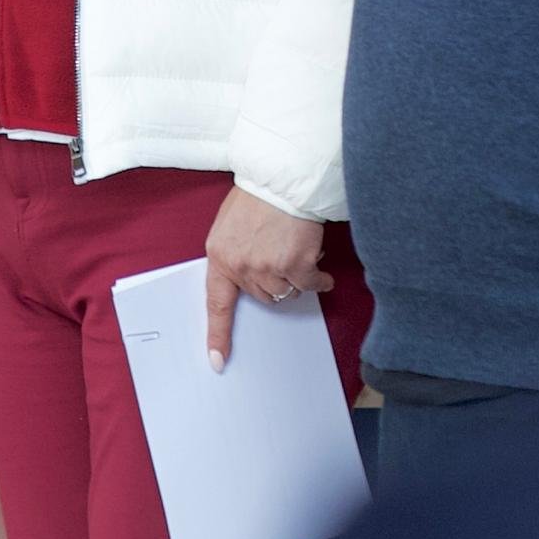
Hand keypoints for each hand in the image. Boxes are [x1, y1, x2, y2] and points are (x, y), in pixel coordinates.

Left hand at [201, 186, 329, 368]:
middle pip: (261, 296)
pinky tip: (321, 271)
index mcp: (219, 255)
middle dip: (273, 282)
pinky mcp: (295, 264)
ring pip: (285, 292)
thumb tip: (248, 278)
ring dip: (295, 279)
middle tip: (281, 259)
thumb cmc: (258, 196)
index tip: (217, 360)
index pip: (217, 303)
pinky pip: (309, 284)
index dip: (217, 334)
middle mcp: (240, 265)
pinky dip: (319, 280)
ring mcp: (267, 267)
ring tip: (300, 256)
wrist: (283, 178)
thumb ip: (234, 254)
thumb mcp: (230, 225)